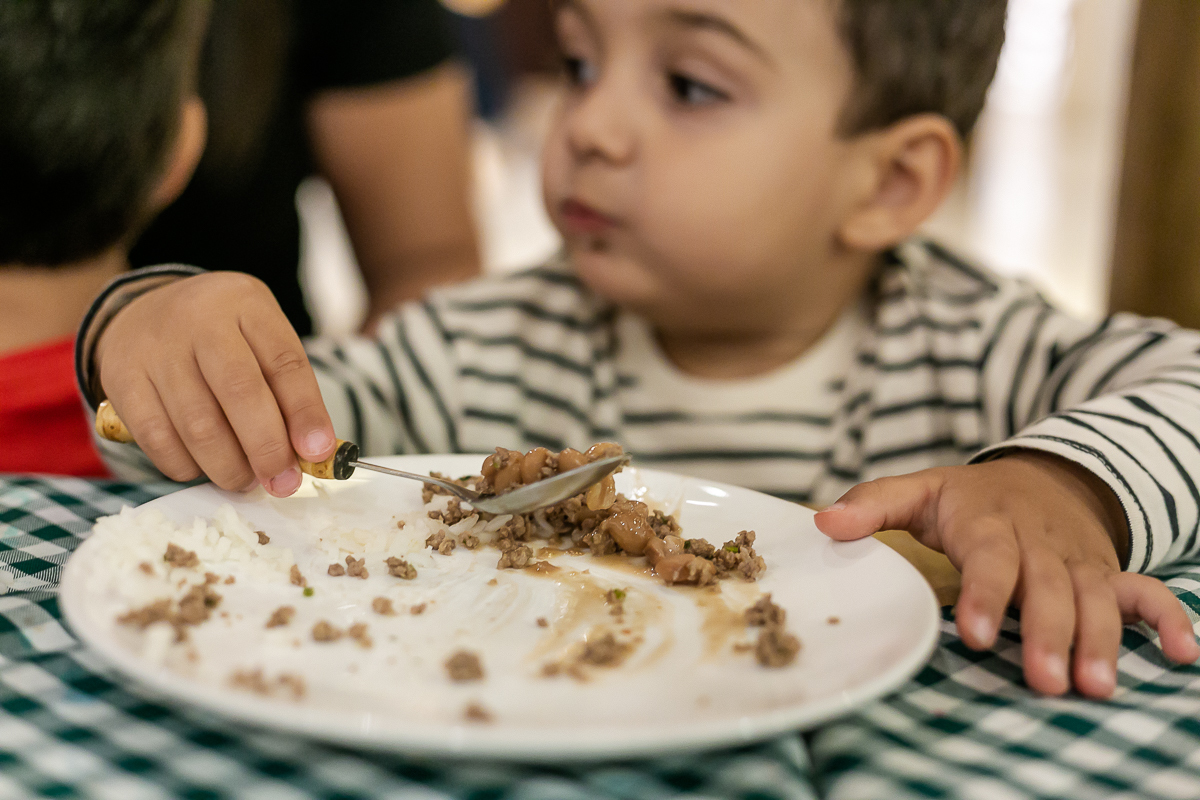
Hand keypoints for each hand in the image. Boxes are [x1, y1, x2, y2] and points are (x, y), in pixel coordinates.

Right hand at [94, 272, 335, 496]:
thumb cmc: (221, 336)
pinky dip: (188, 466)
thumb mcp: (262, 340)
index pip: (285, 362)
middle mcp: (198, 319)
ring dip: (230, 467)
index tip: (319, 453)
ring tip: (247, 480)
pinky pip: (158, 440)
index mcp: (246, 304)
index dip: (306, 413)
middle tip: (284, 483)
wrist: (142, 312)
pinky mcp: (122, 380)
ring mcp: (156, 349)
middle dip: (268, 449)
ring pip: (198, 425)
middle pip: (240, 392)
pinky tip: (205, 468)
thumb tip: (311, 453)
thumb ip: (288, 390)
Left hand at [814, 451, 1199, 697]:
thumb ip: (874, 505)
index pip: (989, 557)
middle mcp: (1039, 541)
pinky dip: (1168, 619)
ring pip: (1096, 597)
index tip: (978, 635)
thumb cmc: (969, 498)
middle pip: (1048, 587)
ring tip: (1097, 686)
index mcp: (988, 521)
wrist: (1041, 475)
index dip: (987, 595)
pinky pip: (1146, 591)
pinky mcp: (1108, 570)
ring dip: (1102, 640)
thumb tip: (823, 523)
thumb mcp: (920, 490)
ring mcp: (1079, 558)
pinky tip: (1183, 655)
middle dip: (1049, 633)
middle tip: (1047, 682)